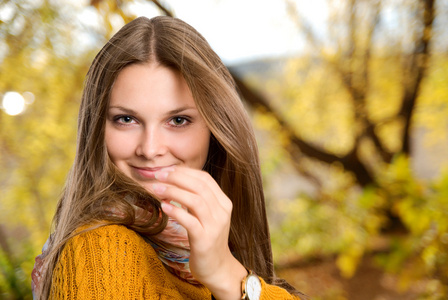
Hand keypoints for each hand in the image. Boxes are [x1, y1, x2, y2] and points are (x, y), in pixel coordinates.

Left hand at [152, 166, 246, 298]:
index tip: (166, 170)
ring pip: (195, 200)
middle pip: (199, 186)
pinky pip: (190, 221)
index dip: (184, 172)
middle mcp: (222, 211)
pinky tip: (163, 207)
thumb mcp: (206, 216)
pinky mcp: (205, 240)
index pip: (205, 178)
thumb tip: (174, 181)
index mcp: (223, 202)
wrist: (217, 268)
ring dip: (173, 192)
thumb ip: (196, 199)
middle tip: (157, 175)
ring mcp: (215, 225)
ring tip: (155, 189)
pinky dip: (176, 211)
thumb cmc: (207, 239)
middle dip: (176, 178)